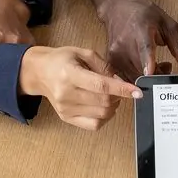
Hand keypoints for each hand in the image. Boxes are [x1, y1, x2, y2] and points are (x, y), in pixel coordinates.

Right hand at [18, 46, 139, 130]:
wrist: (39, 72)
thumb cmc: (62, 59)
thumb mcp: (82, 52)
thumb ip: (103, 66)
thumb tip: (120, 81)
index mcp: (69, 74)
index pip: (100, 85)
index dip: (121, 89)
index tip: (137, 92)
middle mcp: (66, 94)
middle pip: (104, 102)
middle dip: (118, 96)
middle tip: (118, 88)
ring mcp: (65, 109)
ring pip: (101, 115)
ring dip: (113, 106)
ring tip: (110, 95)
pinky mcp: (66, 118)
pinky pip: (93, 125)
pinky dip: (105, 118)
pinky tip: (103, 107)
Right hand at [102, 0, 177, 82]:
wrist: (117, 7)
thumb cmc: (144, 14)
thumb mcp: (168, 25)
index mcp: (140, 31)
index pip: (144, 48)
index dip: (148, 61)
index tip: (150, 72)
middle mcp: (124, 44)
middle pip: (143, 71)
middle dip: (159, 76)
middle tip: (168, 66)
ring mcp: (114, 56)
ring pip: (135, 79)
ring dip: (149, 79)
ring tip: (157, 65)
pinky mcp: (110, 64)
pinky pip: (127, 79)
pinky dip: (139, 79)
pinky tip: (145, 69)